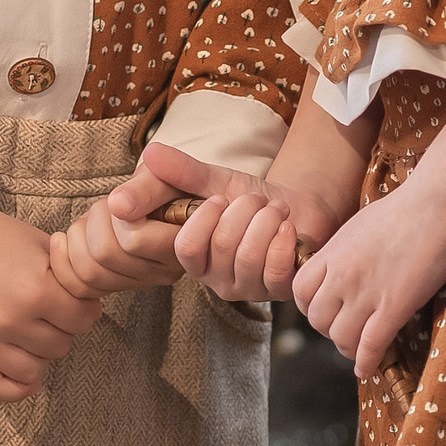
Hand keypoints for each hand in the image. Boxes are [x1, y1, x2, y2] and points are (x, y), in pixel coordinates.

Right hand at [0, 147, 103, 400]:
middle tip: (53, 311)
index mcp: (35, 290)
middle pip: (60, 346)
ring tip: (35, 332)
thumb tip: (92, 299)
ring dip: (40, 354)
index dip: (86, 309)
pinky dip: (11, 388)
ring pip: (33, 370)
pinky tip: (23, 374)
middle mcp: (11, 320)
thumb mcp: (41, 244)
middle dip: (63, 329)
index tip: (79, 301)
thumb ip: (68, 273)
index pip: (83, 320)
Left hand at [48, 168, 184, 297]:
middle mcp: (165, 271)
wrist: (164, 193)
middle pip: (104, 256)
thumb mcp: (161, 174)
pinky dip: (64, 261)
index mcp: (179, 244)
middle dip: (93, 221)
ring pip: (89, 273)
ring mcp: (141, 282)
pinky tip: (69, 239)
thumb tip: (119, 206)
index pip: (131, 241)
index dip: (116, 216)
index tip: (124, 199)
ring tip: (94, 219)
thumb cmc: (165, 179)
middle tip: (107, 205)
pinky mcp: (119, 286)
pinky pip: (79, 288)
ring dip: (79, 238)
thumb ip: (145, 188)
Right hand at [138, 141, 348, 302]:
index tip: (219, 198)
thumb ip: (182, 171)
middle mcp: (216, 278)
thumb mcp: (214, 180)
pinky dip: (283, 239)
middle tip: (256, 200)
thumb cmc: (248, 198)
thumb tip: (151, 153)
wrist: (294, 205)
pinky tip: (287, 227)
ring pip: (249, 256)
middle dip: (244, 208)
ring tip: (275, 209)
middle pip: (222, 245)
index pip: (186, 248)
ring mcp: (247, 288)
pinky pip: (275, 270)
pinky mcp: (277, 291)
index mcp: (194, 256)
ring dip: (267, 219)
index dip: (204, 218)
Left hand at [291, 185, 445, 379]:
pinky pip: (370, 346)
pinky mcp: (394, 307)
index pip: (300, 292)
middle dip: (329, 329)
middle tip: (346, 328)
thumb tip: (340, 268)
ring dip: (348, 348)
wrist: (435, 204)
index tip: (326, 309)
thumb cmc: (403, 210)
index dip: (310, 306)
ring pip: (341, 338)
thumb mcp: (359, 227)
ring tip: (359, 348)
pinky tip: (367, 368)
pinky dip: (367, 362)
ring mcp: (366, 293)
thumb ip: (343, 253)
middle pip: (317, 320)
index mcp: (332, 254)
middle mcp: (342, 276)